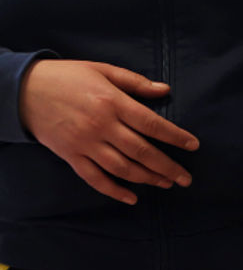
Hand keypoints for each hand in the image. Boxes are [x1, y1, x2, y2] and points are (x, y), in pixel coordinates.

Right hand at [19, 59, 198, 204]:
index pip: (151, 123)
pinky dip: (114, 191)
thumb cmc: (67, 77)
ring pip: (122, 168)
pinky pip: (95, 179)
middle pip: (141, 151)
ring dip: (147, 179)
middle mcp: (101, 125)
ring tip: (166, 184)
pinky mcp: (71, 156)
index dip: (175, 136)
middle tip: (186, 179)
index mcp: (111, 102)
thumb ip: (134, 82)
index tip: (193, 145)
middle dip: (167, 167)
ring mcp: (85, 143)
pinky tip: (132, 198)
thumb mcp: (101, 70)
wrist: (23, 89)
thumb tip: (165, 90)